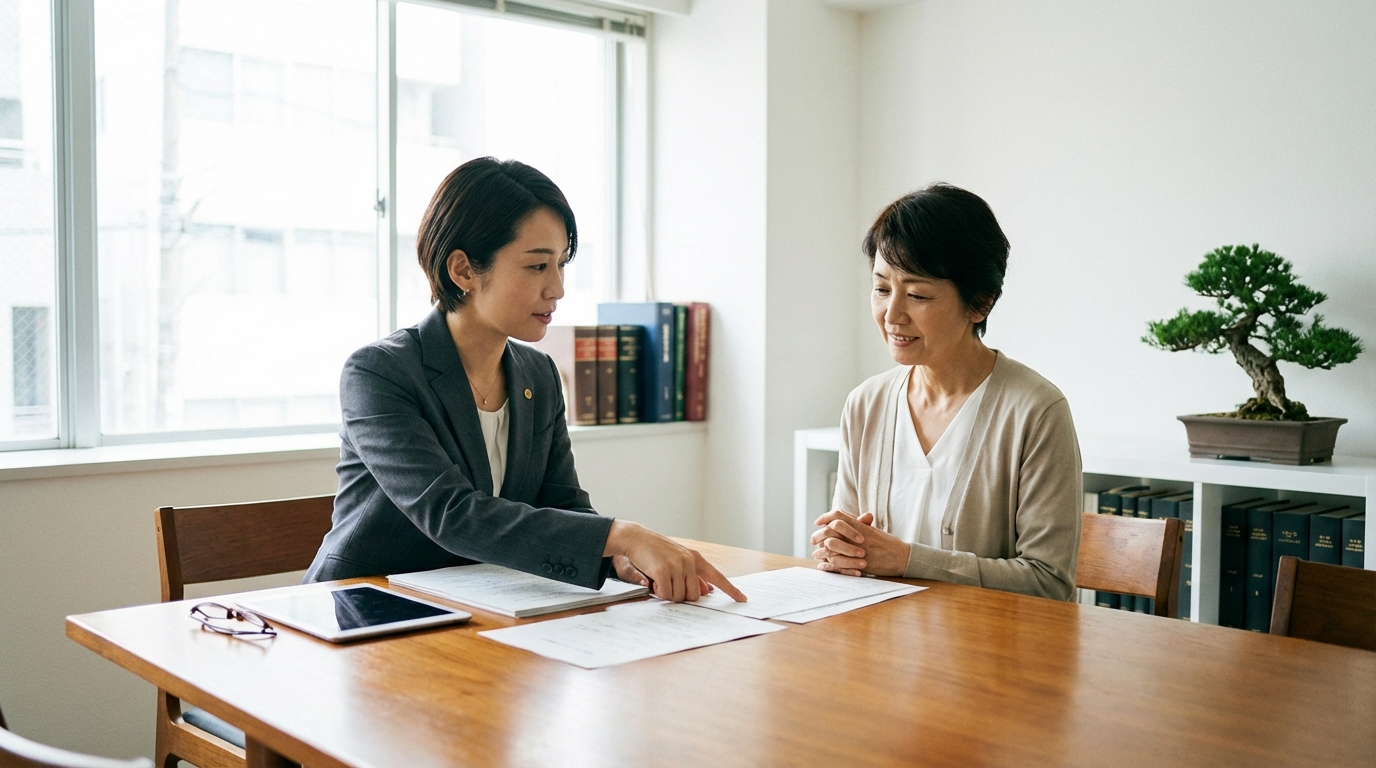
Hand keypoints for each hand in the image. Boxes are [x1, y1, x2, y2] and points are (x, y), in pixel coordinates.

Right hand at [604, 521, 746, 602]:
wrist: (635, 538)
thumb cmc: (655, 552)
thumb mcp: (677, 561)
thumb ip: (692, 575)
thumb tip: (706, 591)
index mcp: (695, 558)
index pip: (717, 576)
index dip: (730, 589)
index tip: (743, 599)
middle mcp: (690, 561)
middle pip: (694, 596)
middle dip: (680, 596)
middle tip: (667, 585)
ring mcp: (678, 565)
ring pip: (679, 597)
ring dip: (666, 594)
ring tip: (658, 579)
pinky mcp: (664, 570)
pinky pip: (665, 594)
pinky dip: (657, 591)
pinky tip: (652, 579)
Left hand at [810, 510, 909, 576]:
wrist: (901, 557)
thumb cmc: (887, 543)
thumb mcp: (872, 529)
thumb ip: (857, 523)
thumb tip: (841, 517)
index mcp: (859, 525)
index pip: (837, 516)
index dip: (825, 517)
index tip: (818, 522)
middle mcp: (856, 536)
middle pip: (829, 531)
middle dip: (818, 536)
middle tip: (814, 540)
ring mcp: (856, 549)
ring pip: (830, 548)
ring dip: (821, 552)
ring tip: (816, 554)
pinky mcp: (858, 563)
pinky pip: (837, 564)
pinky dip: (828, 565)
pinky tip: (823, 565)